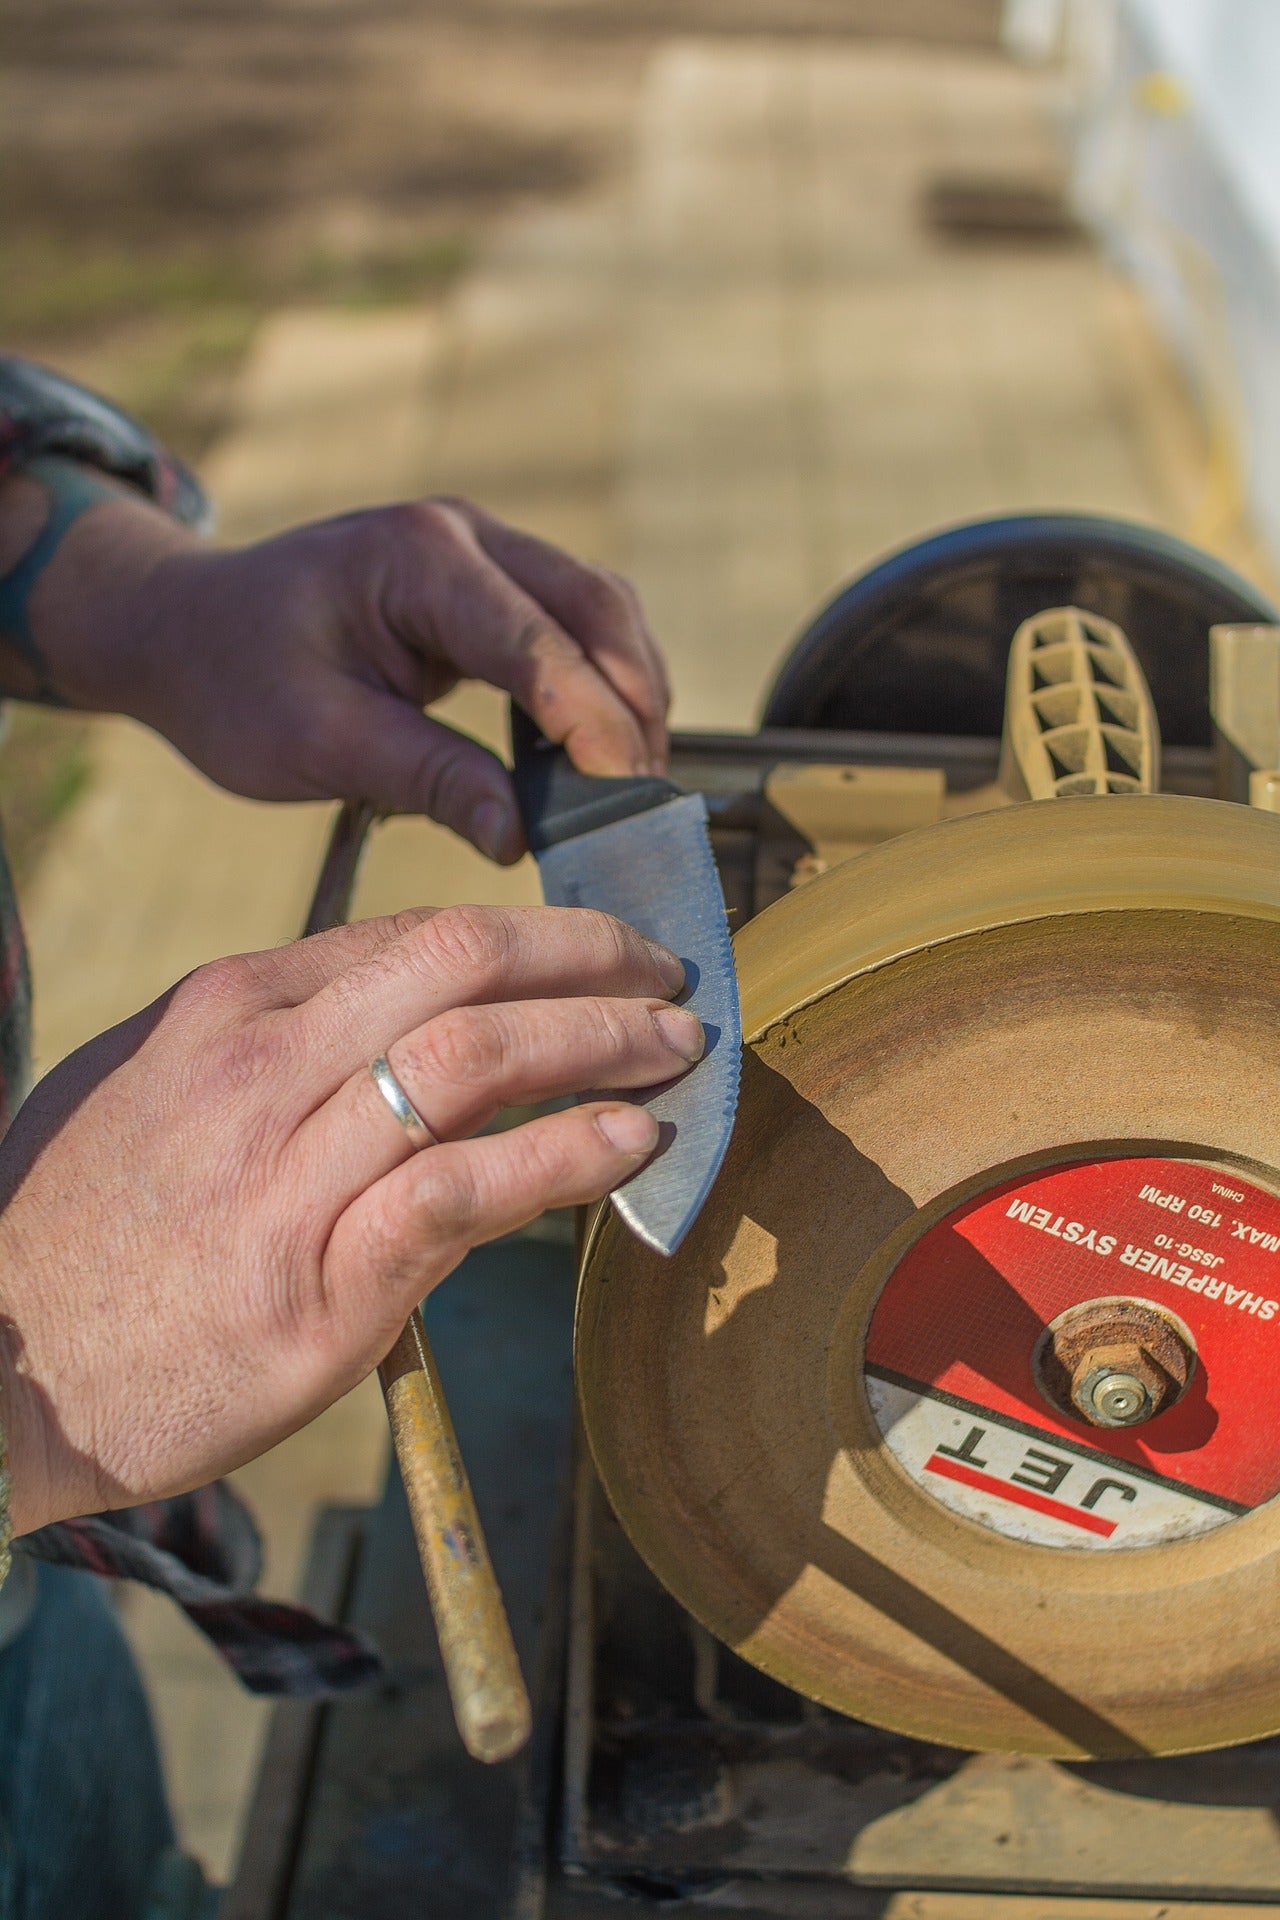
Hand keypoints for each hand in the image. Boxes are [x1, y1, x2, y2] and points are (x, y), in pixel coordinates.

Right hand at [0, 905, 700, 1533]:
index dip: (530, 935)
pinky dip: (565, 1155)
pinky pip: (466, 1190)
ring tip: (676, 1049)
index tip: (597, 952)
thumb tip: (379, 1026)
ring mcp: (288, 1174)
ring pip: (478, 1060)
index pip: (413, 936)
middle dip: (589, 957)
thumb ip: (263, 1046)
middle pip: (462, 965)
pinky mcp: (319, 1286)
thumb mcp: (141, 1088)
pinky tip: (630, 1143)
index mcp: (225, 1009)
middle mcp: (260, 1067)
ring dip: (602, 1043)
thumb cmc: (75, 1235)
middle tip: (668, 975)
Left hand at [25, 488, 669, 861]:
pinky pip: (574, 626)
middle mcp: (463, 535)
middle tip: (646, 801)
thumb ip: (427, 778)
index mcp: (415, 560)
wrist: (184, 629)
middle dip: (634, 704)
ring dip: (629, 693)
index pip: (535, 641)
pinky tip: (597, 754)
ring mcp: (482, 551)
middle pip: (596, 606)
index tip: (627, 795)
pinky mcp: (488, 585)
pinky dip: (599, 686)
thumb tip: (519, 837)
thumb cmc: (233, 680)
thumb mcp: (318, 741)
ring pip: (601, 610)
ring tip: (633, 786)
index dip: (592, 720)